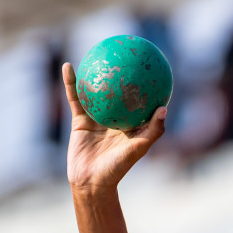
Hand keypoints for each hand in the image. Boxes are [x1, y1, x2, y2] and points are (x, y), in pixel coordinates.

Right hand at [63, 61, 167, 193]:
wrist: (91, 181)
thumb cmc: (118, 168)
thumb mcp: (138, 148)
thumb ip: (153, 131)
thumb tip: (164, 108)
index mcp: (132, 124)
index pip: (141, 101)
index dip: (147, 84)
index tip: (152, 66)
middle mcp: (115, 118)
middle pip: (118, 92)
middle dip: (121, 73)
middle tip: (124, 52)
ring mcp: (97, 118)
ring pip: (96, 91)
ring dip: (94, 72)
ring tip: (95, 51)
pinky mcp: (80, 120)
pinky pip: (75, 97)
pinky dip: (71, 82)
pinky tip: (69, 66)